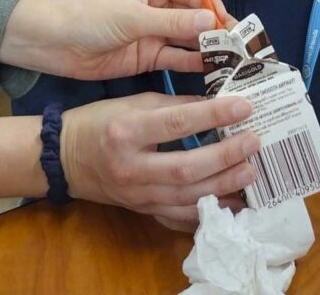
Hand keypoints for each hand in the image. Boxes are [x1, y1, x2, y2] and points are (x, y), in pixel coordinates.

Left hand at [0, 0, 231, 80]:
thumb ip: (173, 21)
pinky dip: (193, 66)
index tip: (235, 28)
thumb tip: (212, 20)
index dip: (216, 9)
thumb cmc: (91, 16)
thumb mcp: (134, 17)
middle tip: (243, 51)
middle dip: (217, 32)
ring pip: (189, 40)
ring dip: (209, 51)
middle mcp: (161, 4)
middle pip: (196, 18)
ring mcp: (155, 32)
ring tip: (234, 65)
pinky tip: (213, 74)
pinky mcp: (149, 56)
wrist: (53, 43)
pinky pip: (177, 59)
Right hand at [61, 92, 257, 227]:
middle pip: (186, 168)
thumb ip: (175, 105)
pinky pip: (179, 217)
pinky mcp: (142, 212)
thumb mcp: (135, 103)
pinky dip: (207, 211)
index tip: (244, 107)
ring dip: (223, 186)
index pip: (177, 124)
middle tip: (253, 143)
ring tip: (250, 172)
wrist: (66, 159)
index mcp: (127, 132)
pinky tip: (231, 202)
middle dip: (225, 157)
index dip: (213, 115)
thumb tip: (216, 104)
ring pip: (187, 197)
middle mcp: (132, 167)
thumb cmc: (101, 121)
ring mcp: (137, 196)